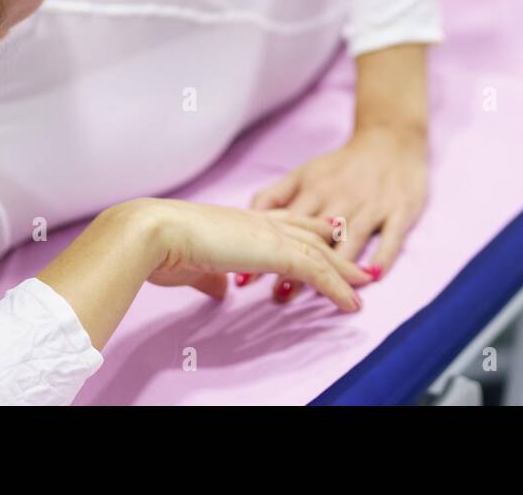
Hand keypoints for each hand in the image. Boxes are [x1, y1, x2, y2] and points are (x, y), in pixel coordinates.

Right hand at [132, 198, 369, 310]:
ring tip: (364, 284)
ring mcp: (270, 234)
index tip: (327, 234)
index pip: (285, 223)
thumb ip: (211, 276)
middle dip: (336, 247)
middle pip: (310, 233)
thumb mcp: (193, 266)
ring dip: (344, 269)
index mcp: (242, 220)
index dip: (308, 229)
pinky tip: (350, 302)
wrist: (157, 232)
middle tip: (357, 261)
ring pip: (319, 251)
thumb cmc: (163, 248)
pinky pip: (316, 271)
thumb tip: (220, 288)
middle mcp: (261, 221)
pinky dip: (336, 288)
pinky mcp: (275, 251)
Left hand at [247, 123, 427, 300]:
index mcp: (314, 188)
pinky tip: (372, 276)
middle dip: (299, 265)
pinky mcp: (400, 210)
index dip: (269, 249)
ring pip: (351, 239)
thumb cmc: (342, 166)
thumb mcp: (305, 173)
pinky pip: (391, 236)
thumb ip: (274, 195)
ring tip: (320, 294)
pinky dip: (382, 256)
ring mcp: (372, 204)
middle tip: (280, 294)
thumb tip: (247, 222)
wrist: (391, 139)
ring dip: (336, 268)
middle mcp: (341, 197)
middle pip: (316, 236)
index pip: (287, 223)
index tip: (249, 276)